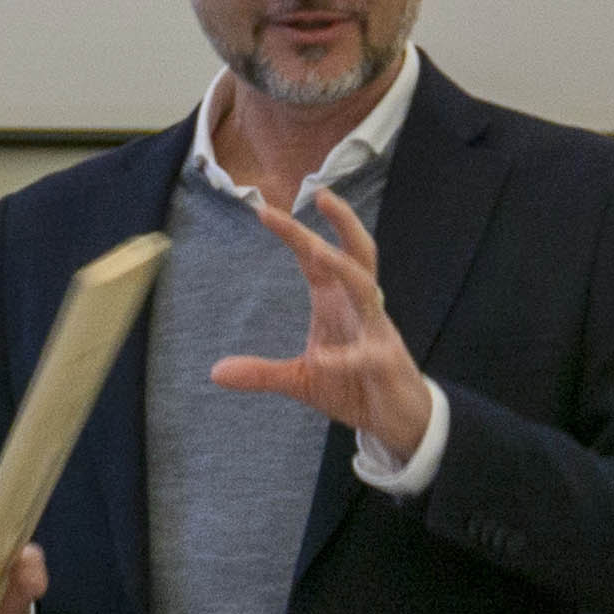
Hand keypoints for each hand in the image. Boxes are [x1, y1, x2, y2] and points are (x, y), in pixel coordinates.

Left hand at [215, 185, 436, 460]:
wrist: (398, 420)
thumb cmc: (354, 386)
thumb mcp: (301, 380)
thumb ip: (261, 372)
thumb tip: (215, 372)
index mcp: (337, 304)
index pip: (316, 259)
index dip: (294, 234)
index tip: (265, 210)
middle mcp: (359, 308)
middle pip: (356, 254)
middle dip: (342, 223)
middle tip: (322, 194)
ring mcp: (376, 332)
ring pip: (366, 288)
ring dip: (343, 269)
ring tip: (318, 252)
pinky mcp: (385, 363)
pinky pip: (366, 354)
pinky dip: (344, 357)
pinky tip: (322, 359)